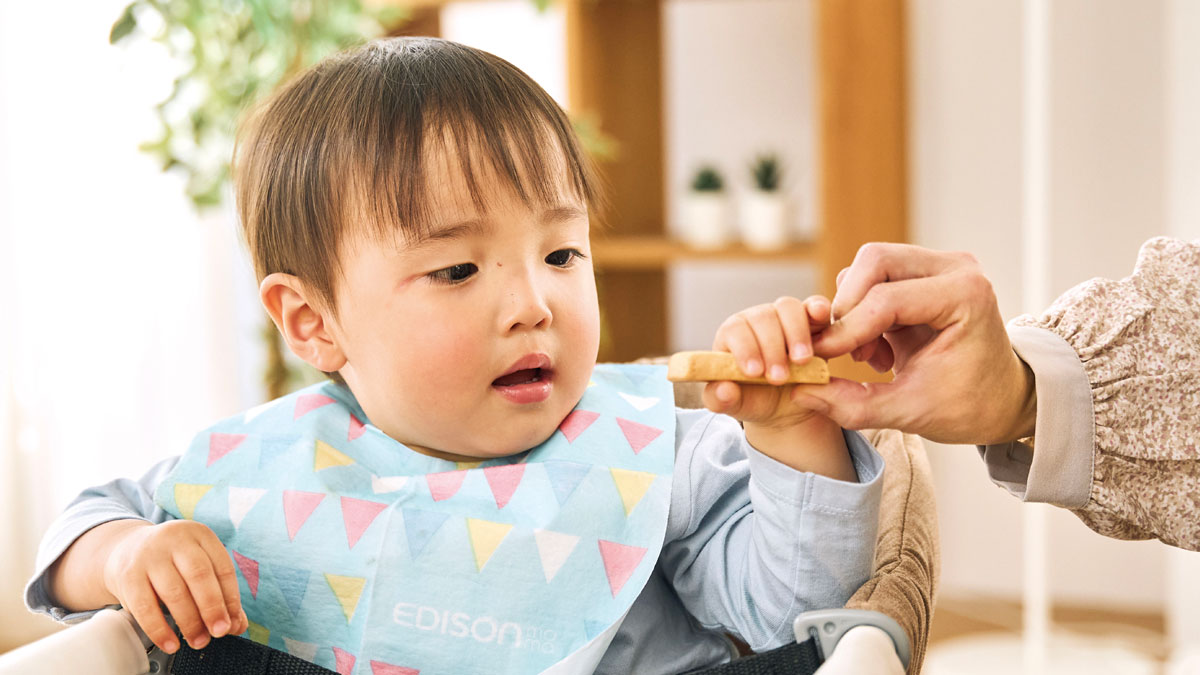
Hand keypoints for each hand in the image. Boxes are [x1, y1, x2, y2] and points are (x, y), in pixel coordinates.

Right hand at [102, 520, 247, 653]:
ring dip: (190, 622)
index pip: (223, 567)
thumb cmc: (172, 563)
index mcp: (200, 534)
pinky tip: (171, 644)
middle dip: (212, 608)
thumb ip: (220, 593)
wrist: (124, 549)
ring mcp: (150, 556)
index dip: (231, 599)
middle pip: (199, 576)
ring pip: (174, 592)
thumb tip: (238, 625)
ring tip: (199, 641)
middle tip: (220, 632)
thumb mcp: (197, 566)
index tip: (234, 623)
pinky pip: (145, 607)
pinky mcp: (128, 576)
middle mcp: (175, 539)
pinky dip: (160, 630)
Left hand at [701, 295, 830, 427]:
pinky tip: (821, 316)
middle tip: (778, 378)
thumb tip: (723, 389)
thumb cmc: (755, 399)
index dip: (745, 348)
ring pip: (788, 308)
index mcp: (732, 336)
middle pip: (762, 318)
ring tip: (801, 361)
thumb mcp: (737, 405)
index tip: (754, 372)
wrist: (786, 405)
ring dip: (796, 333)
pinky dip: (818, 308)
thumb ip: (721, 400)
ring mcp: (784, 317)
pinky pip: (815, 306)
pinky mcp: (812, 321)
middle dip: (772, 348)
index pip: (734, 330)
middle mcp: (757, 320)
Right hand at [794, 243, 1035, 444]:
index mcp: (966, 296)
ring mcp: (941, 264)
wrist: (1002, 398)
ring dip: (853, 307)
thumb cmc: (968, 406)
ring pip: (871, 263)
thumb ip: (854, 404)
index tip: (819, 358)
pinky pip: (876, 275)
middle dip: (845, 306)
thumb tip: (800, 392)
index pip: (887, 300)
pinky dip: (863, 308)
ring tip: (865, 354)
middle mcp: (956, 268)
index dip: (846, 330)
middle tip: (837, 349)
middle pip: (875, 261)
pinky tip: (876, 346)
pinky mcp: (925, 270)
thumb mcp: (910, 412)